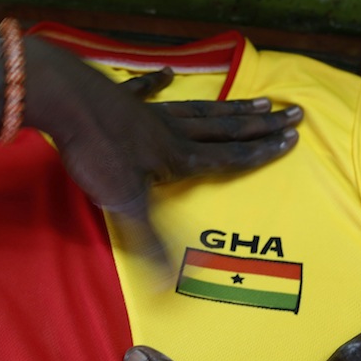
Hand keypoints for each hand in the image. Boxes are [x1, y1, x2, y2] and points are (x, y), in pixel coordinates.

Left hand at [23, 37, 301, 263]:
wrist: (66, 103)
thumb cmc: (97, 154)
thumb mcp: (125, 205)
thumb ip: (149, 243)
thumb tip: (169, 287)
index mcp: (177, 157)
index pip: (228, 156)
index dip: (260, 151)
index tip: (291, 140)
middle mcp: (171, 131)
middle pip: (224, 128)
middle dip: (260, 124)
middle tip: (294, 112)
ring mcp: (148, 111)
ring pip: (198, 109)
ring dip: (228, 106)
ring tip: (258, 99)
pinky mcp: (122, 98)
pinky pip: (145, 90)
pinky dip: (157, 82)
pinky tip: (168, 73)